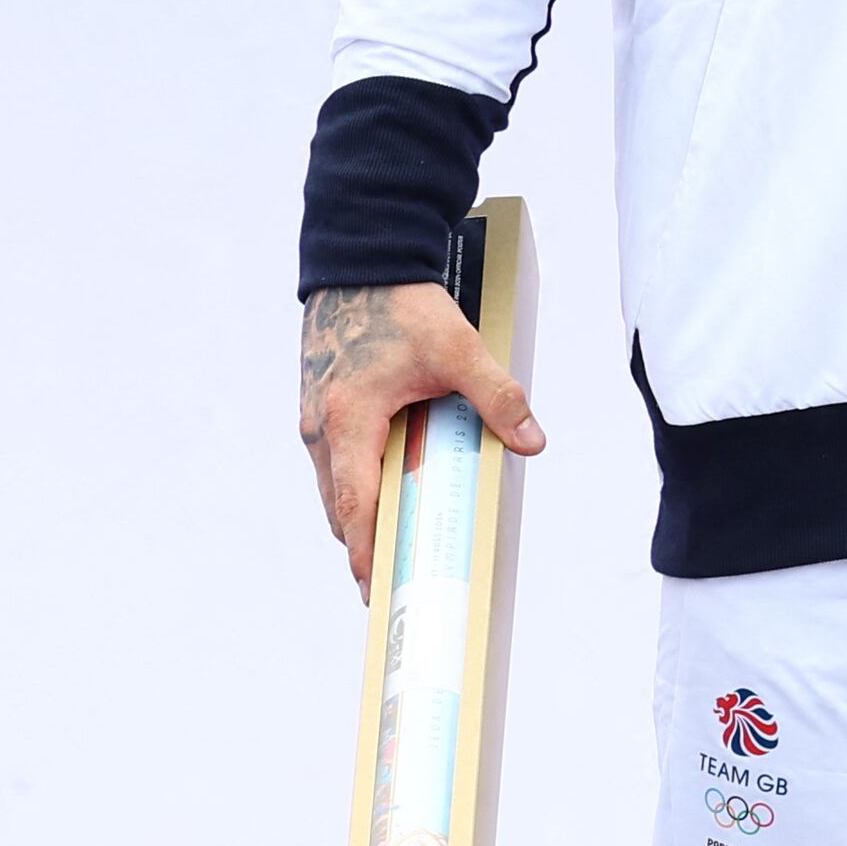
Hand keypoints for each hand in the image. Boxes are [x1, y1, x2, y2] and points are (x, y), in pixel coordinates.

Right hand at [299, 278, 542, 589]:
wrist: (361, 259)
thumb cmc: (400, 303)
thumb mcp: (457, 349)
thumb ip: (497, 397)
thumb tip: (531, 441)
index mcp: (349, 421)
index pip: (354, 505)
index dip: (366, 550)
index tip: (376, 586)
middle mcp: (321, 427)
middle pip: (340, 505)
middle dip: (363, 544)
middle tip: (388, 581)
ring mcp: (315, 416)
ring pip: (334, 484)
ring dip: (358, 514)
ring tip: (390, 544)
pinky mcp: (320, 404)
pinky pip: (334, 460)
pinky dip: (354, 482)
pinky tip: (385, 485)